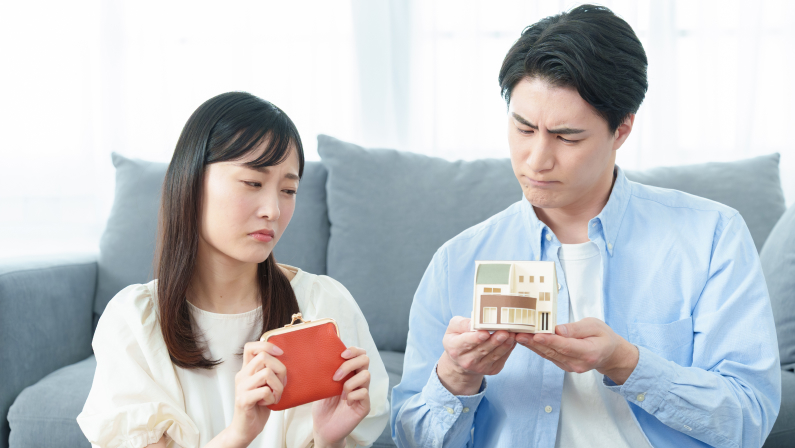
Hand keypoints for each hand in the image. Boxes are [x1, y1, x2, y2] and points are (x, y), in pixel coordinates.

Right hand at [225, 341, 285, 446]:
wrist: (246, 428)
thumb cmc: (259, 405)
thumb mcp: (265, 384)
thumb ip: (270, 372)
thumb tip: (288, 361)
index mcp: (247, 369)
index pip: (250, 347)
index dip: (266, 345)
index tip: (280, 353)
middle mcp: (242, 375)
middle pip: (263, 356)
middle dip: (280, 368)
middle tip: (281, 383)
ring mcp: (241, 387)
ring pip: (267, 373)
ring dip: (278, 386)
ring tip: (276, 395)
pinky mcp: (243, 400)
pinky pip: (265, 391)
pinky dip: (273, 397)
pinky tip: (269, 402)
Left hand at [312, 346, 370, 447]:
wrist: (323, 428)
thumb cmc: (323, 406)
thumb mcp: (322, 386)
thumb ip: (328, 372)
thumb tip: (324, 356)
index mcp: (350, 373)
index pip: (359, 354)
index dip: (354, 350)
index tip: (341, 355)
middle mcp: (358, 380)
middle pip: (365, 360)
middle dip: (350, 364)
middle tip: (336, 376)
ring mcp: (363, 392)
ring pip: (366, 375)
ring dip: (350, 381)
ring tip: (340, 392)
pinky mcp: (364, 405)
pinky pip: (364, 393)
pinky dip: (353, 395)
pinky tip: (346, 402)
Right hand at [436, 316, 516, 395]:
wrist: (461, 360)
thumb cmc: (458, 338)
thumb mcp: (453, 328)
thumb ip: (462, 324)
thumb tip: (475, 322)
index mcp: (455, 348)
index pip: (465, 343)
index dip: (476, 338)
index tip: (485, 333)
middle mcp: (466, 361)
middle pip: (482, 350)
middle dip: (494, 341)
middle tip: (504, 332)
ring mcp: (480, 367)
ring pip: (494, 355)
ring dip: (504, 345)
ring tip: (512, 335)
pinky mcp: (491, 370)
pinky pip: (501, 359)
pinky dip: (508, 349)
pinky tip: (513, 340)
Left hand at [515, 317, 638, 383]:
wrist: (609, 354)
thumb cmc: (603, 336)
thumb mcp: (595, 326)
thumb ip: (577, 329)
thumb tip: (559, 330)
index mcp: (589, 352)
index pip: (566, 346)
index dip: (550, 341)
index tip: (536, 335)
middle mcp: (578, 363)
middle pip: (553, 352)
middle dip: (534, 343)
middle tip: (518, 334)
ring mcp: (570, 366)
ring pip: (548, 355)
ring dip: (532, 346)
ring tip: (517, 336)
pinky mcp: (563, 365)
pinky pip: (549, 356)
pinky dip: (537, 348)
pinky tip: (526, 340)